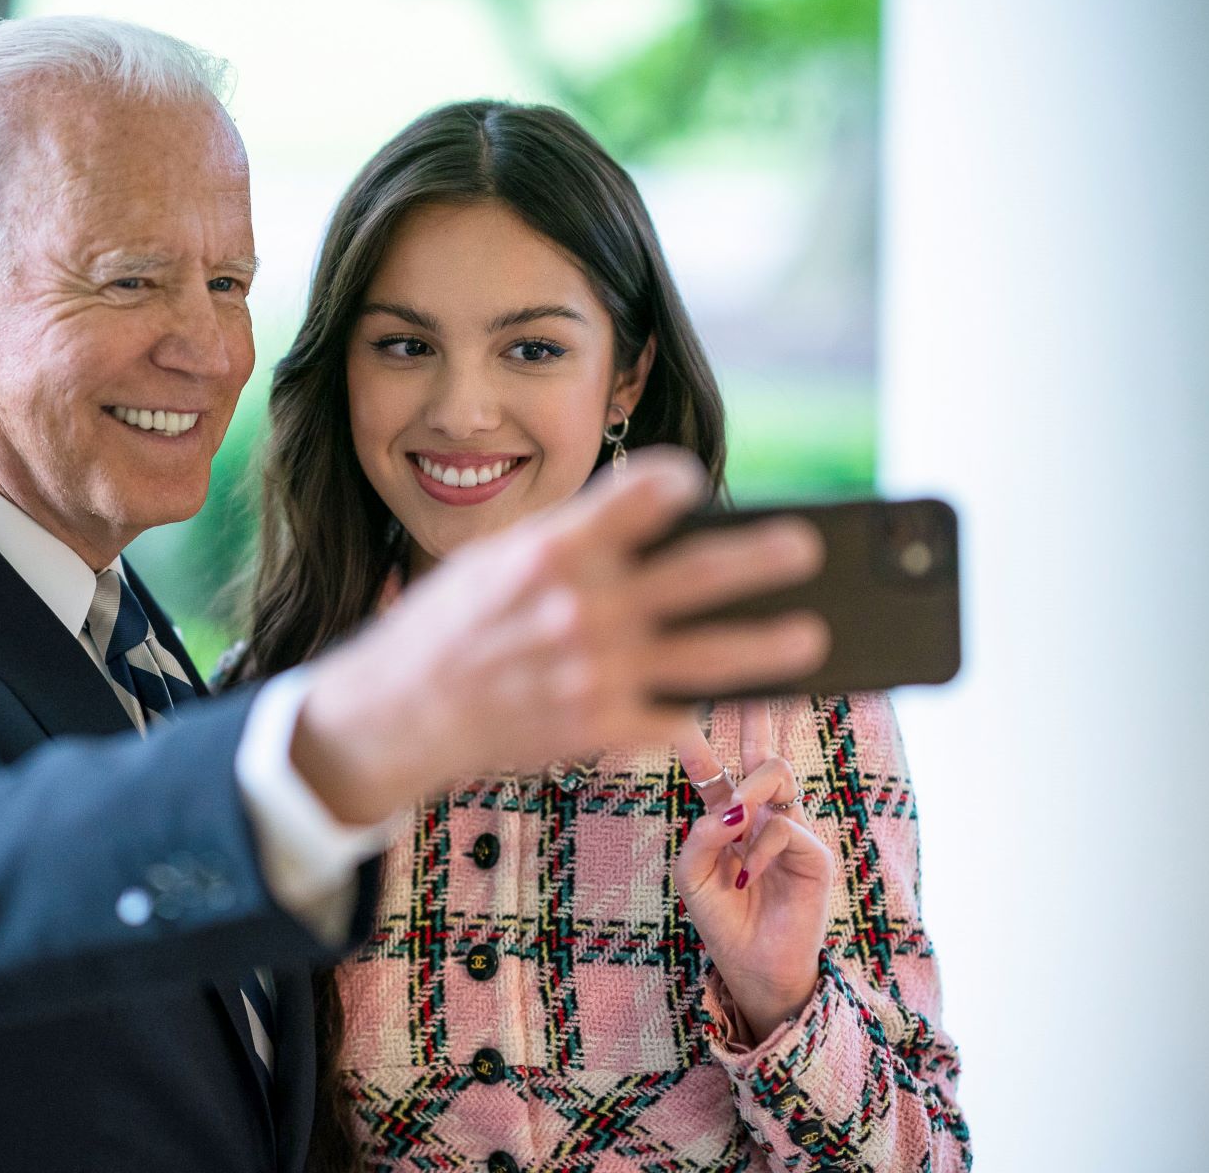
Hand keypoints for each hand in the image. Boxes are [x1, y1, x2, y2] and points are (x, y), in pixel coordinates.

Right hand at [292, 448, 827, 825]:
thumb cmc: (447, 628)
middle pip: (698, 573)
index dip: (679, 481)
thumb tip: (646, 518)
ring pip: (709, 656)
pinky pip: (673, 716)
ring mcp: (594, 671)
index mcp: (554, 550)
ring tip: (809, 637)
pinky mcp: (598, 727)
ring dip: (768, 646)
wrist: (399, 714)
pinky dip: (701, 709)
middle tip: (806, 547)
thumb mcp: (493, 561)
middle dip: (762, 558)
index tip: (696, 483)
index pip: (641, 493)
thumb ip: (569, 540)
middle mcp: (581, 607)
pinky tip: (726, 700)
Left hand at [673, 700, 832, 1044]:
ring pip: (776, 774)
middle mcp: (761, 813)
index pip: (715, 765)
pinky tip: (747, 875)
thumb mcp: (692, 876)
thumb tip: (731, 806)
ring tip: (735, 821)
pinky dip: (759, 849)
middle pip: (761, 749)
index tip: (685, 699)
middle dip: (755, 712)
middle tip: (750, 682)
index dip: (701, 732)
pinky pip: (784, 826)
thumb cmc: (721, 919)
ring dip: (750, 790)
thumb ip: (701, 836)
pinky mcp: (816, 850)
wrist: (753, 966)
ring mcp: (791, 827)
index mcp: (726, 816)